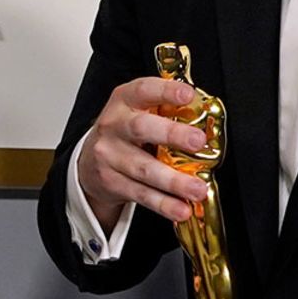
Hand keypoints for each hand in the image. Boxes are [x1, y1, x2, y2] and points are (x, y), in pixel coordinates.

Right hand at [76, 75, 215, 228]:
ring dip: (173, 180)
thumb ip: (167, 110)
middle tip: (197, 142)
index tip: (188, 95)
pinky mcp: (111, 182)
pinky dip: (163, 203)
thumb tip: (208, 118)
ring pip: (143, 168)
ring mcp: (109, 155)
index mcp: (124, 101)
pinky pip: (141, 194)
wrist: (89, 162)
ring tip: (197, 188)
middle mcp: (113, 126)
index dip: (166, 91)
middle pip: (141, 128)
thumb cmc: (125, 133)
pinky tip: (180, 208)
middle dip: (171, 134)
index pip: (144, 90)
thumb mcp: (138, 111)